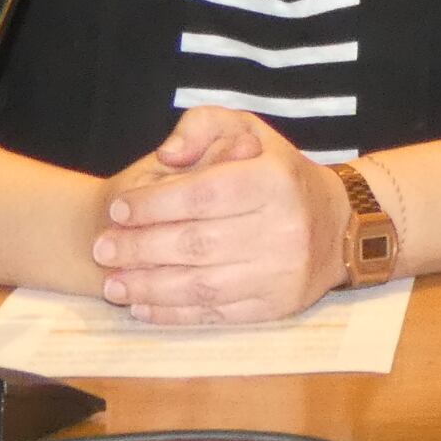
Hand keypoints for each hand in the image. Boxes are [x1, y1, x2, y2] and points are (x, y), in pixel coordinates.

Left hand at [91, 107, 346, 323]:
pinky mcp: (276, 306)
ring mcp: (281, 272)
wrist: (338, 226)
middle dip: (140, 248)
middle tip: (102, 248)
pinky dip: (172, 313)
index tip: (118, 208)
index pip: (203, 194)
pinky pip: (215, 314)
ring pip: (201, 285)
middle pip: (195, 244)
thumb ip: (202, 127)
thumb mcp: (249, 132)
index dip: (154, 204)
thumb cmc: (277, 175)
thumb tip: (168, 155)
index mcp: (275, 181)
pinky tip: (142, 305)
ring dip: (148, 287)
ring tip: (112, 283)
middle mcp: (283, 228)